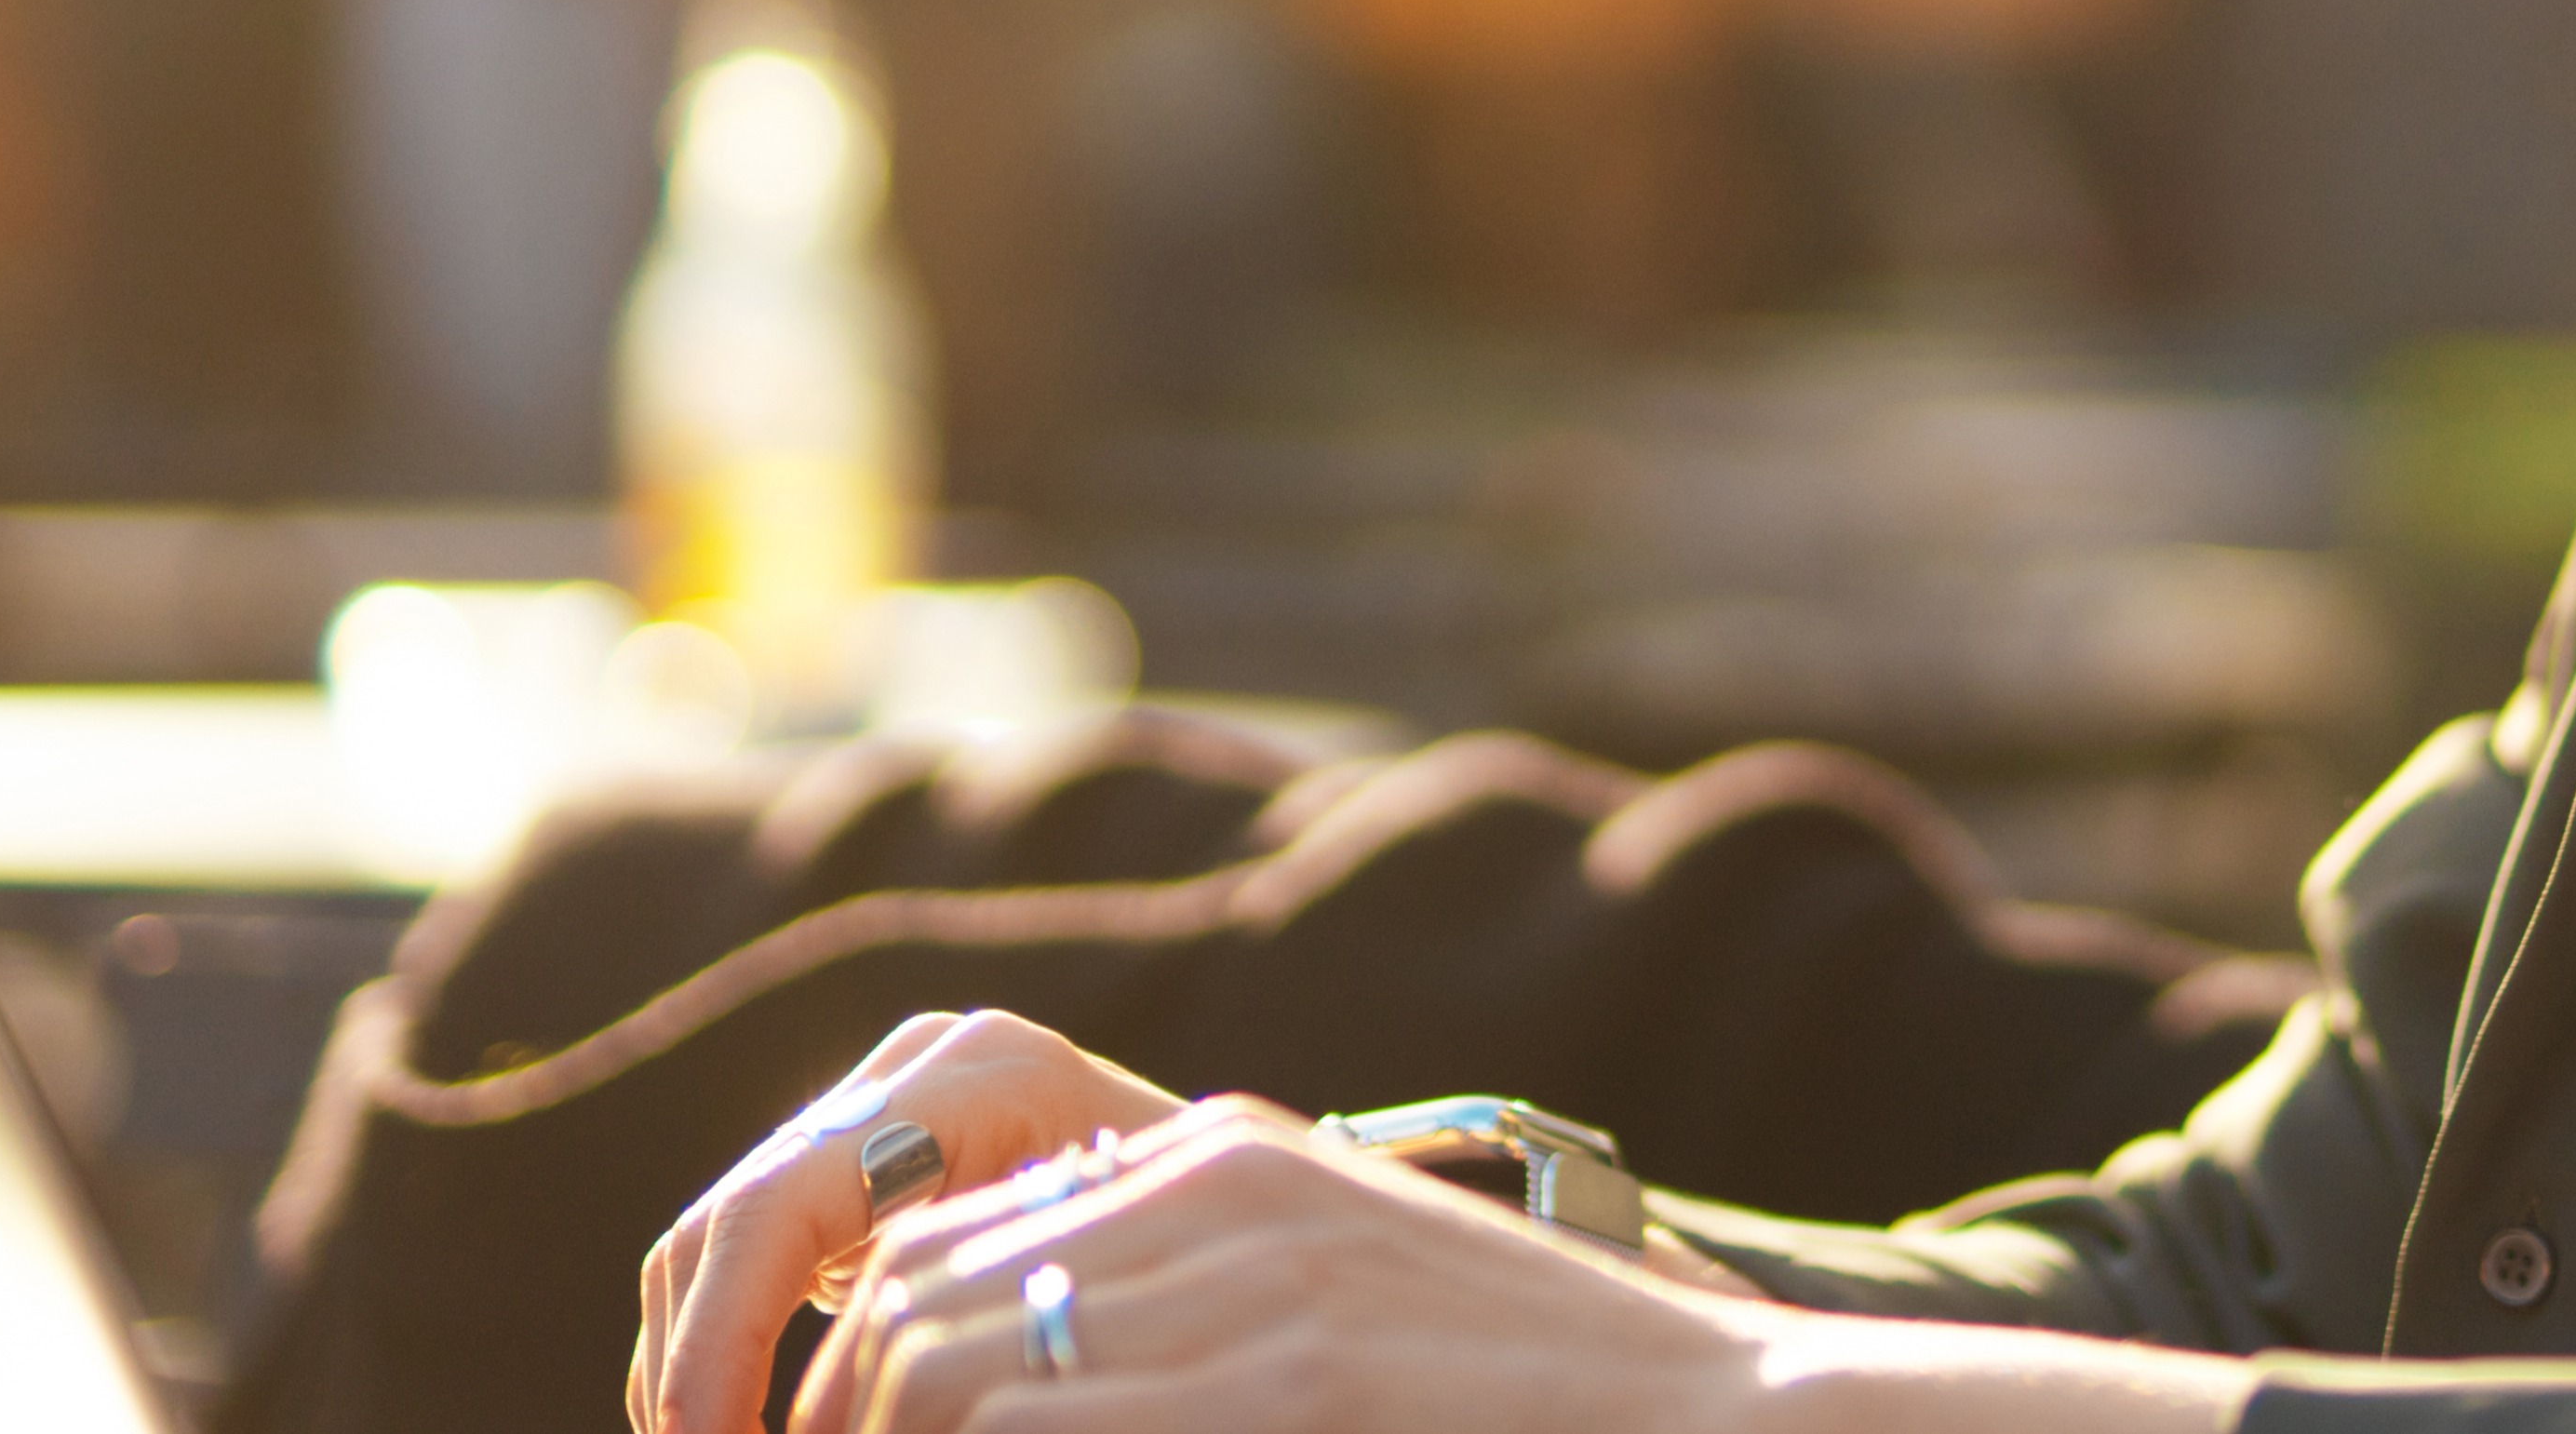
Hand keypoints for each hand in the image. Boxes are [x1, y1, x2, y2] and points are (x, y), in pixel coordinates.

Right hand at [632, 1011, 1186, 1433]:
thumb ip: (987, 1331)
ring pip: (717, 1244)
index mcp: (986, 1076)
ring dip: (692, 1367)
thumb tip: (882, 1404)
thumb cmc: (1232, 1268)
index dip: (719, 1348)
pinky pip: (754, 1253)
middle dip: (688, 1369)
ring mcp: (885, 1098)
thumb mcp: (1124, 1287)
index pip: (779, 1209)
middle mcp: (920, 1065)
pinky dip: (729, 1349)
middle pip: (727, 1224)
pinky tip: (744, 1428)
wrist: (1278, 1216)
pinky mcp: (866, 1157)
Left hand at [791, 1096, 1792, 1433]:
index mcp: (1228, 1168)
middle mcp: (1218, 1193)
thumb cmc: (1546, 1411)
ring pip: (944, 1373)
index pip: (951, 1253)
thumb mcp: (1343, 1320)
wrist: (1737, 1422)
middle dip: (838, 1432)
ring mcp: (1252, 1280)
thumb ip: (1199, 1337)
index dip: (862, 1384)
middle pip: (914, 1308)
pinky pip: (1044, 1424)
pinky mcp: (1285, 1379)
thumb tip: (1009, 1389)